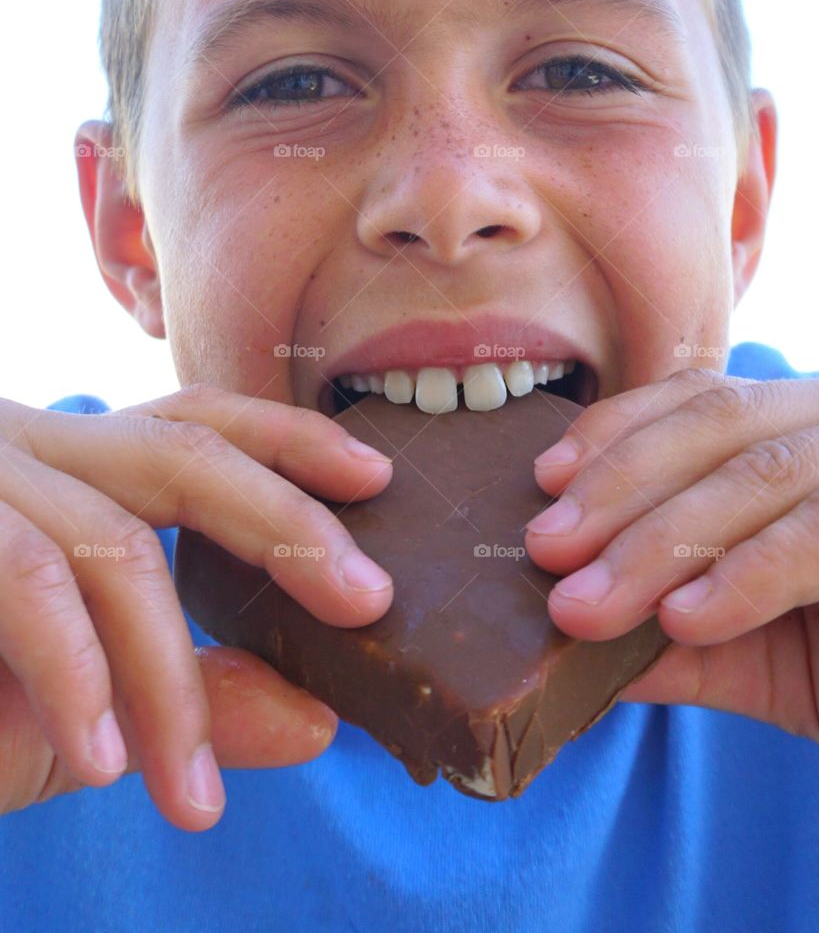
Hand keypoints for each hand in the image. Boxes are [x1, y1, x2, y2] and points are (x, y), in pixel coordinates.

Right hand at [0, 384, 394, 828]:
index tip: (378, 474)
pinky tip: (112, 761)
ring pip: (112, 547)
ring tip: (196, 800)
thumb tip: (318, 717)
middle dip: (282, 521)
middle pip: (180, 452)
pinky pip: (30, 586)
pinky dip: (77, 680)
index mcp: (68, 471)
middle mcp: (22, 450)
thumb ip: (189, 702)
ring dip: (168, 680)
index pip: (196, 423)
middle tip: (367, 599)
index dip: (288, 440)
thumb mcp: (79, 708)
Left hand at [525, 367, 818, 752]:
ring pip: (763, 472)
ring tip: (587, 604)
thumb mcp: (754, 649)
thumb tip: (558, 640)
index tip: (545, 481)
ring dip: (662, 539)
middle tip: (545, 550)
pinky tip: (686, 617)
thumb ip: (671, 636)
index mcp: (808, 430)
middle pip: (718, 426)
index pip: (700, 400)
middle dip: (621, 488)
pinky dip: (750, 573)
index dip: (616, 432)